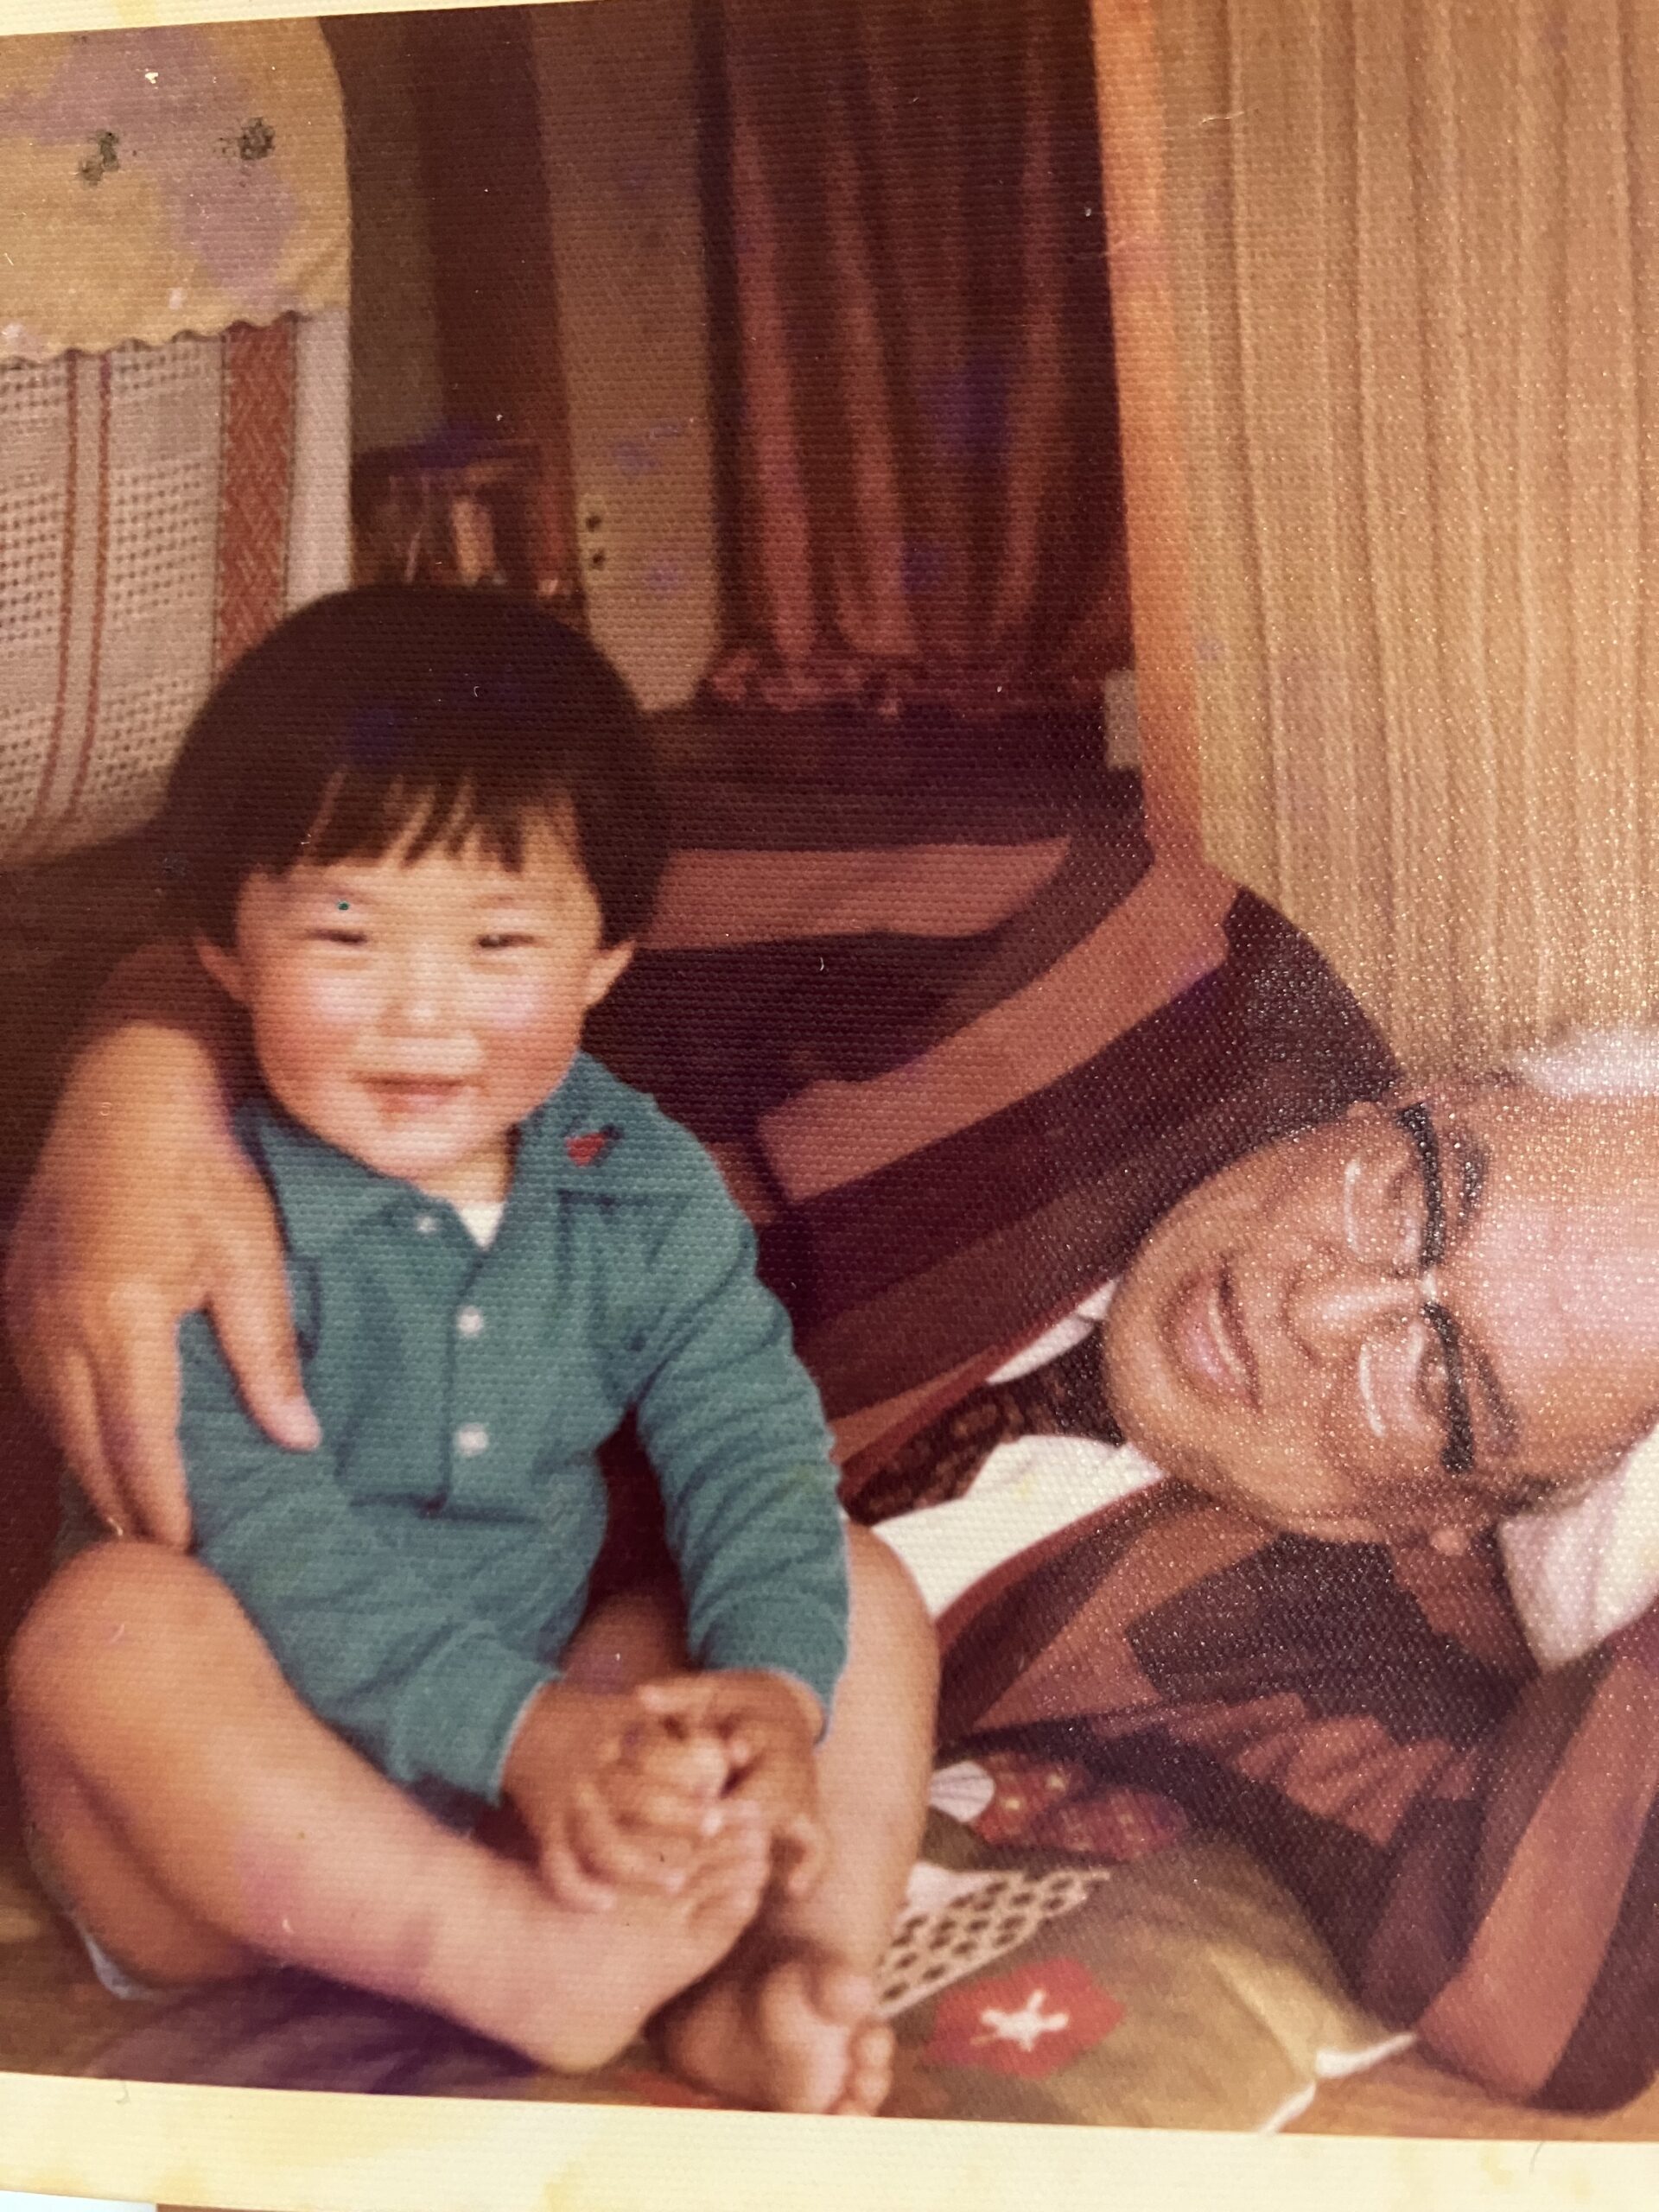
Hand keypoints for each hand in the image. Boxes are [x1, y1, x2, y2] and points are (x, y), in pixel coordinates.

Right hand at [5, 1006, 317, 1547]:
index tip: (191, 1557)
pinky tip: (102, 1451)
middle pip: (87, 1447)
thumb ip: (268, 1354)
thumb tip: (296, 1440)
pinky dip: (71, 1426)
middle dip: (125, 1508)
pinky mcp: (15, 1293)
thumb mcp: (253, 1256)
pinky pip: (39, 1383)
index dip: (162, 1507)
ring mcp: (24, 1308)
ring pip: (56, 1421)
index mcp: (118, 1317)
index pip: (138, 1444)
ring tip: (140, 1525)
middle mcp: (55, 1322)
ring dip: (94, 1473)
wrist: (129, 1091)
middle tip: (167, 1566)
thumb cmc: (206, 1166)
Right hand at [501, 1681, 745, 1911]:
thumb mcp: (634, 1709)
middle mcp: (596, 1771)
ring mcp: (570, 1802)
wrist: (522, 1723)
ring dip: (639, 1866)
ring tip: (676, 1884)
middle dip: (680, 1817)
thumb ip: (680, 1725)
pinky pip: (557, 1865)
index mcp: (620, 1736)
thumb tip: (735, 1752)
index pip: (662, 1753)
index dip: (694, 1773)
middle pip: (641, 1798)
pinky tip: (606, 1904)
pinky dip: (577, 1888)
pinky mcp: (547, 1827)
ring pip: (602, 1842)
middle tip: (715, 1829)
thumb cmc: (597, 1720)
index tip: (724, 1788)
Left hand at [638, 1670, 826, 1898]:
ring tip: (729, 1865)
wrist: (783, 1709)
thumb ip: (677, 1695)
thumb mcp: (709, 1692)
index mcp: (763, 1725)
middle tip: (712, 1827)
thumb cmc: (732, 1705)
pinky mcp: (808, 1814)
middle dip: (748, 1806)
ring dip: (767, 1839)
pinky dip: (811, 1866)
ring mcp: (801, 1789)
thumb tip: (640, 1695)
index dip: (744, 1748)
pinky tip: (792, 1889)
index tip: (723, 1763)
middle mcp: (787, 1759)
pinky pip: (819, 1844)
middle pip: (776, 1785)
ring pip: (795, 1816)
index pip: (756, 1739)